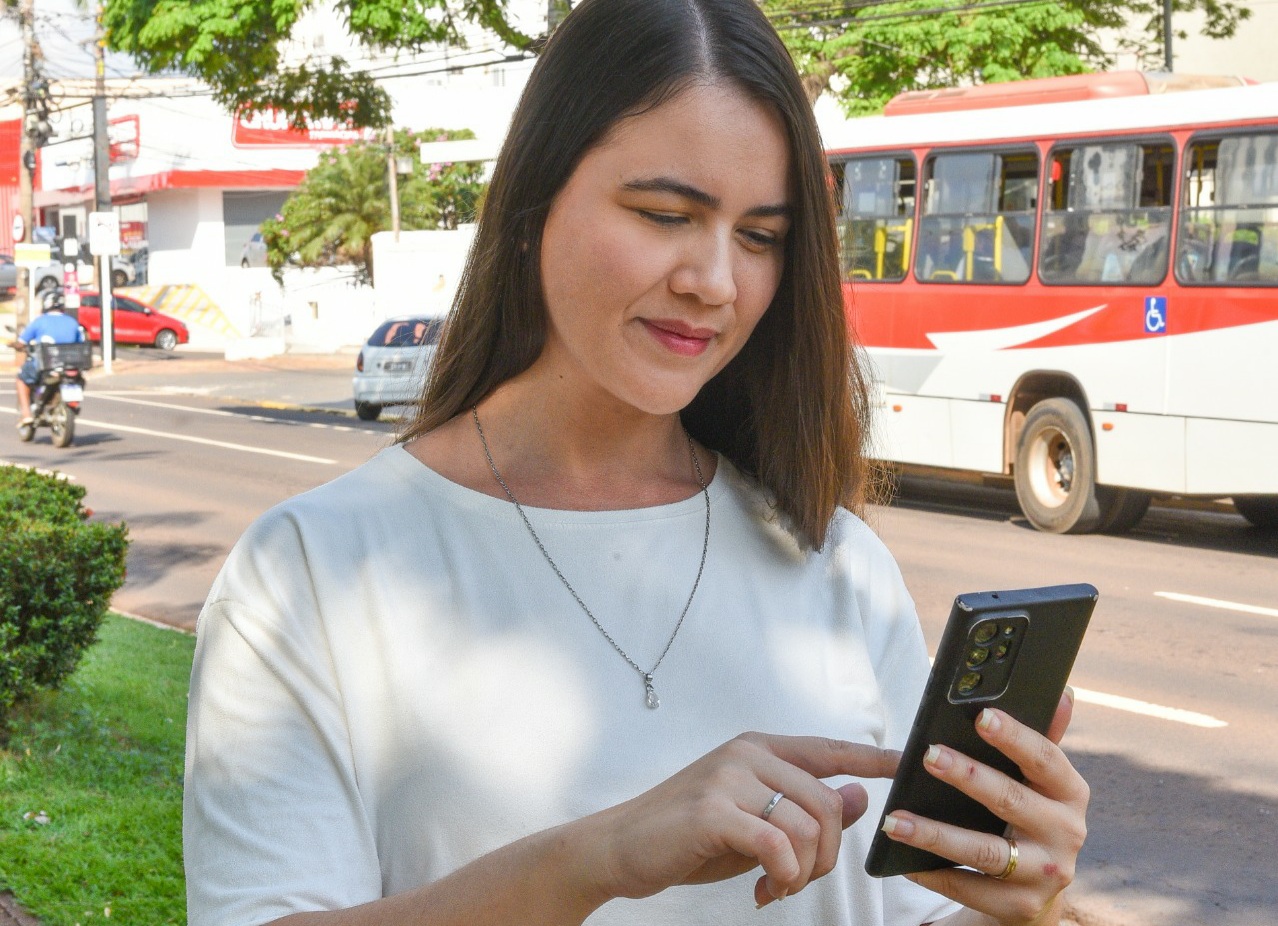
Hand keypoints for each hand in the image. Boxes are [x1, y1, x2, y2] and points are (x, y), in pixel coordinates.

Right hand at [577, 733, 897, 907]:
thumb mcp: (755, 819)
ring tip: (775, 887)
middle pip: (830, 803)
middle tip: (796, 882)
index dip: (875, 757)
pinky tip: (760, 889)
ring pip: (808, 827)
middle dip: (827, 857)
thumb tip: (862, 796)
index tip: (910, 762)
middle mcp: (749, 753)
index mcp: (761, 748)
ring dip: (802, 873)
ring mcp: (729, 776)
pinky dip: (781, 877)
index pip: (831, 748)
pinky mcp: (713, 809)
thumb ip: (805, 807)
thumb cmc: (688, 835)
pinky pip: (777, 846)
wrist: (620, 846)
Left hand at [879, 691, 1087, 925]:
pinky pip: (970, 888)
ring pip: (986, 851)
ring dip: (936, 834)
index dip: (1015, 737)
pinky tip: (904, 860)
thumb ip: (1045, 738)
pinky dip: (935, 874)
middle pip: (1011, 801)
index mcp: (1071, 793)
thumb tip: (1063, 692)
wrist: (1037, 886)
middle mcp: (1067, 834)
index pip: (1046, 759)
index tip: (981, 717)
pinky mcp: (1020, 907)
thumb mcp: (1041, 782)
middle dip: (967, 777)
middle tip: (928, 756)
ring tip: (895, 820)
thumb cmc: (1028, 814)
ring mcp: (1046, 874)